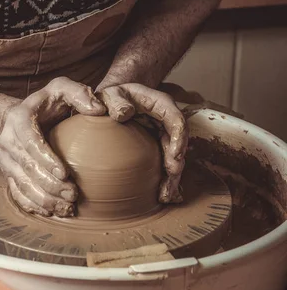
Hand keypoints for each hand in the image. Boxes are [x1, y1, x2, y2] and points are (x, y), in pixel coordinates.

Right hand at [0, 77, 105, 217]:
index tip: (65, 173)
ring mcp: (6, 158)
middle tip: (73, 195)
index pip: (30, 142)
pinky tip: (50, 212)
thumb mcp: (62, 88)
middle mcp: (8, 139)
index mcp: (19, 118)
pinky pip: (17, 193)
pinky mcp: (9, 173)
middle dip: (49, 184)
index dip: (46, 159)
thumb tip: (98, 110)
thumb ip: (79, 93)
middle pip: (26, 167)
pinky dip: (32, 205)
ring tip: (66, 207)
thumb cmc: (49, 101)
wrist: (25, 114)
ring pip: (21, 184)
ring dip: (43, 199)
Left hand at [97, 84, 187, 203]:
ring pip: (174, 156)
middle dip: (177, 162)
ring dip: (172, 176)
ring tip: (165, 195)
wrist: (111, 101)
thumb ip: (115, 101)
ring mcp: (163, 134)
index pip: (176, 118)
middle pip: (179, 142)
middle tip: (170, 180)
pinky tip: (161, 195)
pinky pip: (165, 163)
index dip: (180, 137)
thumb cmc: (112, 96)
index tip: (176, 155)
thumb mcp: (111, 94)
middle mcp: (166, 120)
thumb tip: (124, 114)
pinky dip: (164, 179)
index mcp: (160, 103)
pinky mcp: (158, 147)